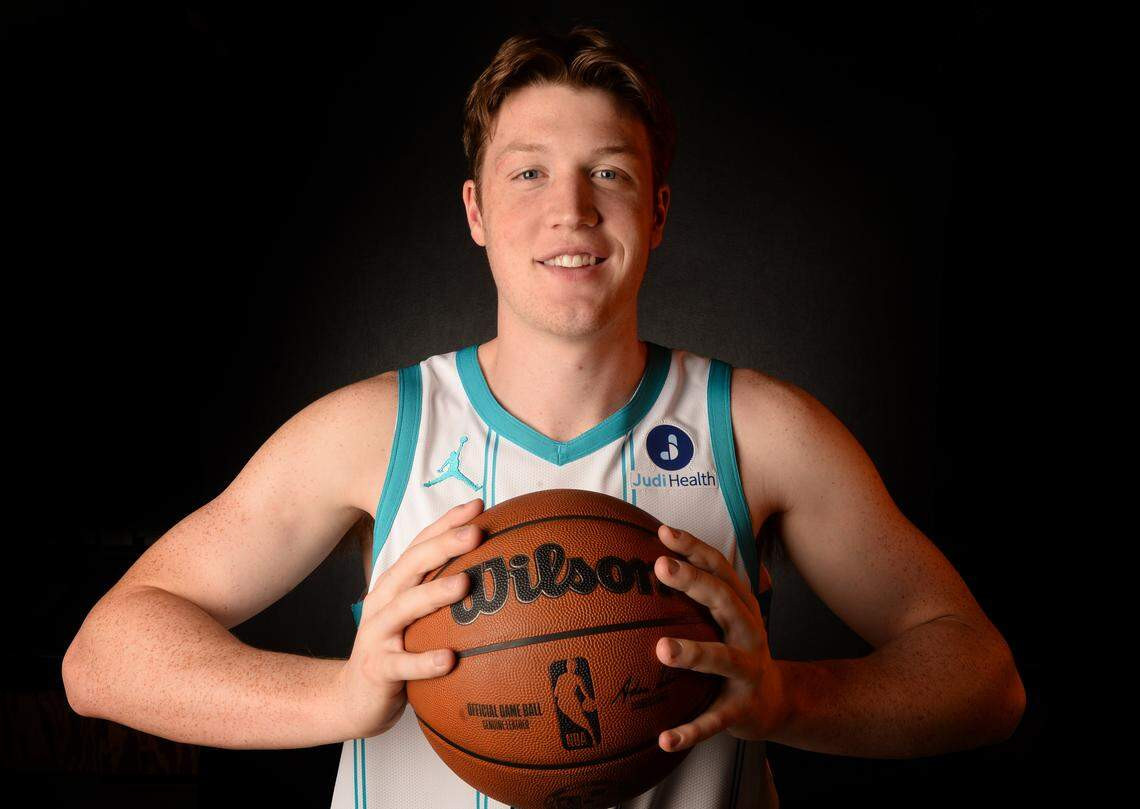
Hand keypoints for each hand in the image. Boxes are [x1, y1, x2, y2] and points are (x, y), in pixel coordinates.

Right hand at [336, 498, 484, 738]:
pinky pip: (401, 665)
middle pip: (412, 565)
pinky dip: (424, 661)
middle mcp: (383, 602)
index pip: (421, 545)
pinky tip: (450, 659)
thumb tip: (496, 576)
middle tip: (476, 532)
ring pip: (405, 608)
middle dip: (444, 545)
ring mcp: (377, 634)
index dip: (446, 523)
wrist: (352, 700)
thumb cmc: (397, 652)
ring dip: (434, 593)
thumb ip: (444, 596)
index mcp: (396, 585)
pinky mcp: (376, 669)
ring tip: (465, 583)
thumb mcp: (417, 620)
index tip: (479, 505)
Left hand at [653, 524, 788, 752]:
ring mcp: (747, 671)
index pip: (719, 568)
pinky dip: (691, 731)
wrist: (776, 702)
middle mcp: (749, 632)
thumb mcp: (721, 618)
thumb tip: (641, 558)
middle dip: (694, 582)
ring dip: (694, 653)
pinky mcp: (741, 709)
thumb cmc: (734, 648)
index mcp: (740, 606)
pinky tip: (664, 739)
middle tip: (660, 567)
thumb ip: (692, 593)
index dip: (694, 548)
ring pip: (723, 658)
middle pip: (724, 600)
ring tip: (661, 649)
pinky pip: (714, 721)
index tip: (662, 532)